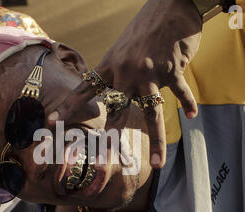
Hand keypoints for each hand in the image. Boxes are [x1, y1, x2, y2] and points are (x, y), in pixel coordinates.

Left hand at [48, 0, 201, 167]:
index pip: (85, 90)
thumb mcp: (122, 47)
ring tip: (157, 163)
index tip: (51, 123)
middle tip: (105, 155)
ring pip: (151, 113)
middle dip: (112, 133)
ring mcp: (149, 73)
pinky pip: (180, 93)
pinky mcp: (172, 70)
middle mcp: (127, 72)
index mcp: (111, 65)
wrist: (170, 5)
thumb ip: (119, 72)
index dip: (68, 108)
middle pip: (118, 109)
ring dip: (156, 141)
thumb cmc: (145, 27)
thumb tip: (120, 94)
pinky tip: (192, 115)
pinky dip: (187, 104)